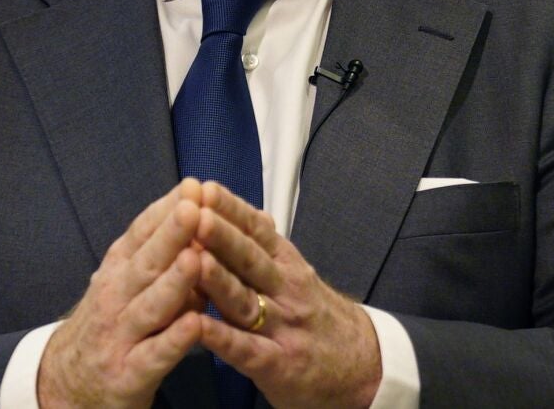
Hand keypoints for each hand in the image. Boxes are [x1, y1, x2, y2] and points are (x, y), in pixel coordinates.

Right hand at [37, 179, 206, 408]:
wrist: (69, 382)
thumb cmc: (114, 323)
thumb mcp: (128, 283)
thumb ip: (162, 256)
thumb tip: (202, 219)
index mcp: (118, 269)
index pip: (141, 233)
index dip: (166, 210)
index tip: (192, 185)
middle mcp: (114, 297)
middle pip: (145, 262)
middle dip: (171, 234)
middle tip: (194, 206)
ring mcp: (120, 336)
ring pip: (150, 306)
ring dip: (173, 282)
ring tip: (195, 259)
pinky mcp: (128, 375)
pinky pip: (154, 355)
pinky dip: (174, 340)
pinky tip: (194, 325)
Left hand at [193, 181, 381, 408]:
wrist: (361, 364)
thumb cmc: (316, 315)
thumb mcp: (299, 273)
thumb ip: (269, 247)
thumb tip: (247, 211)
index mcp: (286, 264)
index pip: (257, 230)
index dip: (231, 210)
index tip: (205, 188)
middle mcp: (285, 290)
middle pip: (249, 259)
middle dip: (221, 235)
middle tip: (194, 213)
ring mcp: (282, 327)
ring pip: (246, 300)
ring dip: (218, 280)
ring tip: (192, 260)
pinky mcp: (278, 364)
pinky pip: (246, 349)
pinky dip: (222, 338)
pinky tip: (198, 326)